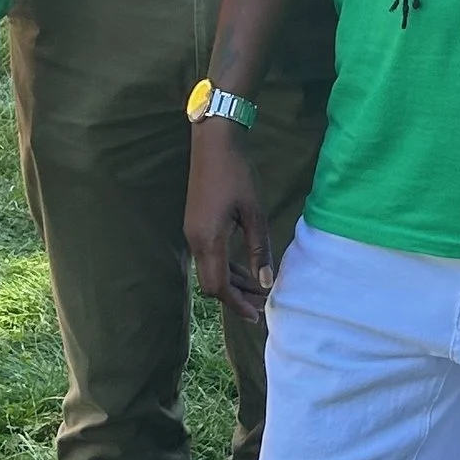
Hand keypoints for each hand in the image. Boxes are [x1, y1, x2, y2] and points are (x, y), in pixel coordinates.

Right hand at [186, 124, 271, 316]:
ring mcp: (193, 233)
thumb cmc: (236, 174)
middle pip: (212, 283)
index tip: (256, 316)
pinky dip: (227, 267)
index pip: (219, 286)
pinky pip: (210, 256)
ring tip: (258, 290)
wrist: (213, 143)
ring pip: (210, 270)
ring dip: (233, 283)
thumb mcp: (254, 213)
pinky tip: (245, 269)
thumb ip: (259, 249)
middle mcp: (195, 241)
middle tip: (261, 306)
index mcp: (208, 240)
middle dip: (236, 298)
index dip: (237, 304)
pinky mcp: (196, 225)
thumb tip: (266, 282)